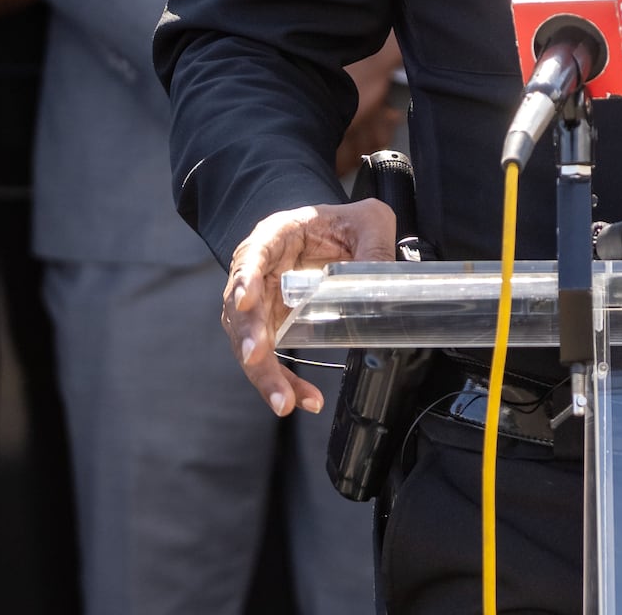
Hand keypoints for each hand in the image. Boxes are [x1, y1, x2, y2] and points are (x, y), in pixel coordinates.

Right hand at [220, 199, 399, 416]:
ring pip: (250, 342)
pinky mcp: (273, 326)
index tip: (245, 301)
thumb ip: (374, 245)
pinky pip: (272, 358)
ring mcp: (262, 302)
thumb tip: (381, 282)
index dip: (244, 279)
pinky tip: (302, 398)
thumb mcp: (368, 221)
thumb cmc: (343, 223)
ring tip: (285, 400)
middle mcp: (259, 271)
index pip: (251, 256)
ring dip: (264, 373)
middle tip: (258, 359)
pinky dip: (285, 381)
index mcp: (275, 237)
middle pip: (241, 309)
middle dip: (248, 337)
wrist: (336, 234)